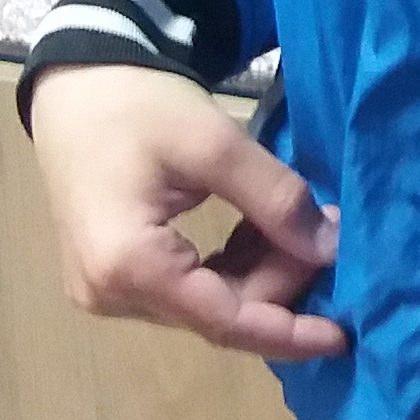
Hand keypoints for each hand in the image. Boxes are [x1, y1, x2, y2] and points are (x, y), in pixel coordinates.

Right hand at [26, 66, 346, 361]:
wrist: (75, 83)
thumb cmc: (137, 104)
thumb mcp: (214, 144)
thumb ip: (274, 200)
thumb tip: (329, 250)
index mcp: (128, 267)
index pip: (225, 321)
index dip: (289, 331)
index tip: (344, 335)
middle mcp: (110, 294)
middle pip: (217, 312)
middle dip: (280, 280)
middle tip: (326, 228)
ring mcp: (106, 289)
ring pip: (204, 303)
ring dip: (258, 272)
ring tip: (297, 222)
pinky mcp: (111, 274)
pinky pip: (184, 288)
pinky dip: (229, 266)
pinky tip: (257, 230)